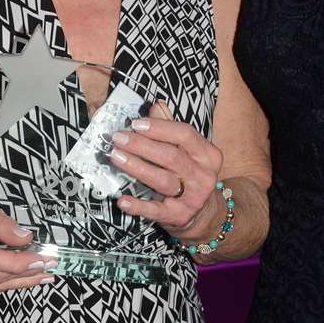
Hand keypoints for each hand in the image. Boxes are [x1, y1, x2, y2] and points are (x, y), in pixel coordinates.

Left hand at [108, 102, 223, 238]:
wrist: (203, 214)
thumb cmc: (189, 175)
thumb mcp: (187, 152)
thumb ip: (171, 129)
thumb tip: (155, 106)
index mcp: (208, 154)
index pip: (184, 134)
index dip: (159, 127)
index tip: (135, 124)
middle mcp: (204, 176)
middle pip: (171, 156)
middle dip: (142, 145)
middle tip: (118, 138)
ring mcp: (193, 197)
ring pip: (163, 180)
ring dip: (137, 167)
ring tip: (115, 157)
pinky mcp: (180, 216)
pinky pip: (156, 210)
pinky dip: (138, 206)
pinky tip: (122, 200)